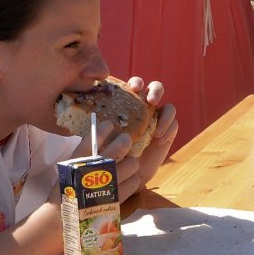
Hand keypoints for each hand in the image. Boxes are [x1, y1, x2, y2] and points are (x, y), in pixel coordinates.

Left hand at [105, 79, 177, 200]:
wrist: (127, 172)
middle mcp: (146, 107)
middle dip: (155, 91)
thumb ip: (97, 129)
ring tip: (156, 130)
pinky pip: (173, 124)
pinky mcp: (169, 130)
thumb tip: (79, 125)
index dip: (136, 83)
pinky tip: (159, 140)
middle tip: (150, 101)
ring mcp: (159, 118)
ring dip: (166, 115)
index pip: (135, 85)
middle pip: (156, 88)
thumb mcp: (101, 139)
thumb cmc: (111, 152)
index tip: (133, 89)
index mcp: (130, 103)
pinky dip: (168, 130)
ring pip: (169, 107)